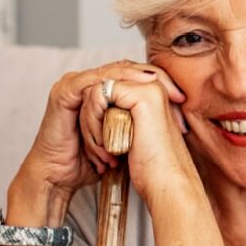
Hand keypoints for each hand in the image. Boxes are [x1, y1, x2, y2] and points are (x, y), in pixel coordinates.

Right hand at [20, 60, 190, 197]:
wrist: (60, 176)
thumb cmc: (91, 161)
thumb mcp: (126, 140)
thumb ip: (142, 124)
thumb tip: (177, 124)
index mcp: (104, 91)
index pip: (137, 75)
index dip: (162, 83)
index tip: (184, 100)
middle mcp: (89, 83)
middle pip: (128, 69)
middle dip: (156, 80)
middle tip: (178, 95)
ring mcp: (75, 85)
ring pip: (112, 72)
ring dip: (136, 81)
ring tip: (158, 89)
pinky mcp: (65, 92)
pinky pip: (92, 82)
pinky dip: (112, 87)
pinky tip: (130, 91)